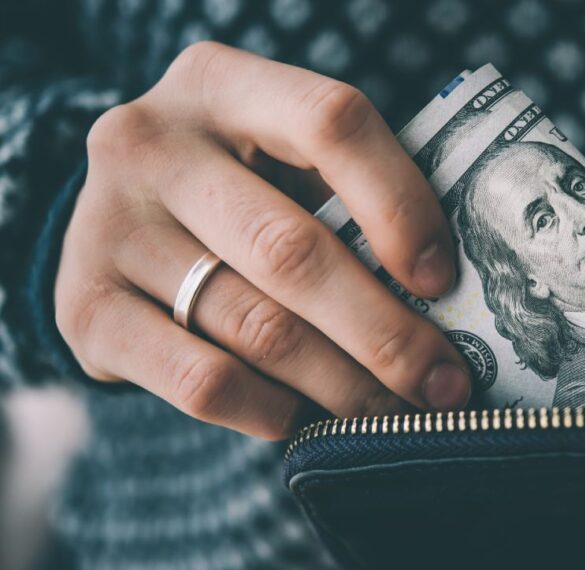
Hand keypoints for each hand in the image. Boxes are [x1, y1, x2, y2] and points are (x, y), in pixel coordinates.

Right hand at [55, 42, 470, 439]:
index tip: (444, 280)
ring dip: (343, 386)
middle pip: (294, 250)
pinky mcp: (84, 309)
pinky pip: (203, 381)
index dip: (401, 205)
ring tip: (395, 412)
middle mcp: (151, 142)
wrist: (117, 224)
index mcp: (221, 84)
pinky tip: (307, 418)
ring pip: (257, 327)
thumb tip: (448, 296)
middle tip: (444, 386)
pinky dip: (272, 410)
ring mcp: (108, 226)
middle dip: (387, 334)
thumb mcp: (282, 162)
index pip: (332, 124)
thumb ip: (350, 199)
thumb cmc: (238, 192)